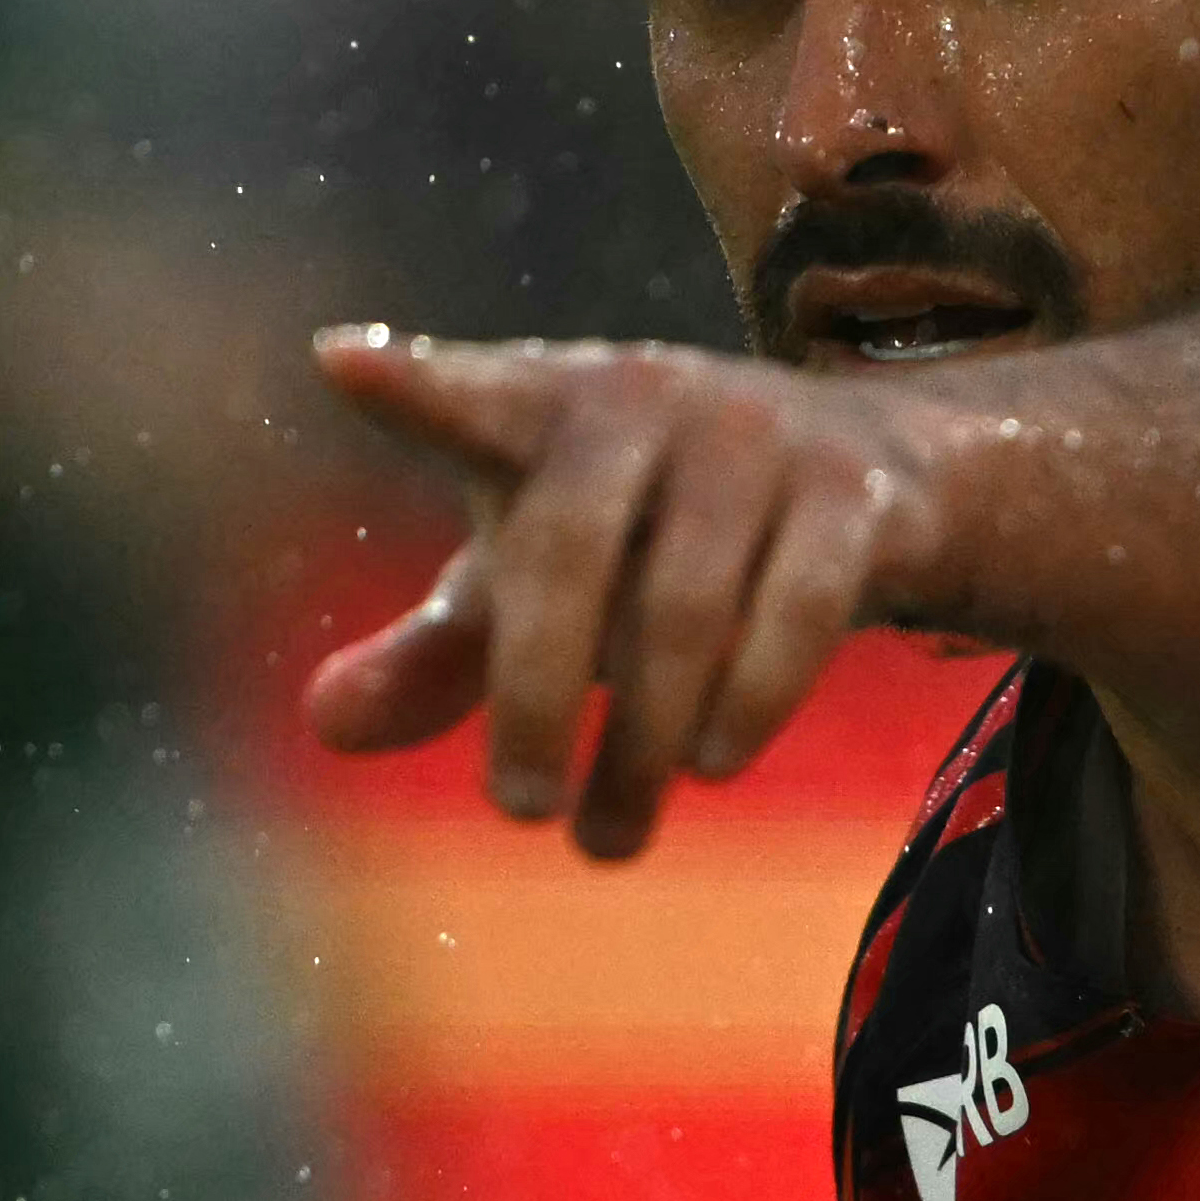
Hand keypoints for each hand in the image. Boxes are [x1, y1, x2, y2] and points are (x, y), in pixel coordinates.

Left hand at [300, 328, 949, 857]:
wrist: (872, 471)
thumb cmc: (652, 527)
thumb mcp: (534, 579)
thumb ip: (434, 652)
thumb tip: (326, 723)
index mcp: (548, 404)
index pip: (473, 396)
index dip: (414, 385)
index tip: (339, 363)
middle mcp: (647, 397)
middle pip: (565, 551)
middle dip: (531, 697)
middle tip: (516, 810)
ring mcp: (755, 434)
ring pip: (681, 608)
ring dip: (640, 742)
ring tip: (609, 837)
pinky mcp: (852, 488)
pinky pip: (797, 611)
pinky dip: (750, 702)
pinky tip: (712, 765)